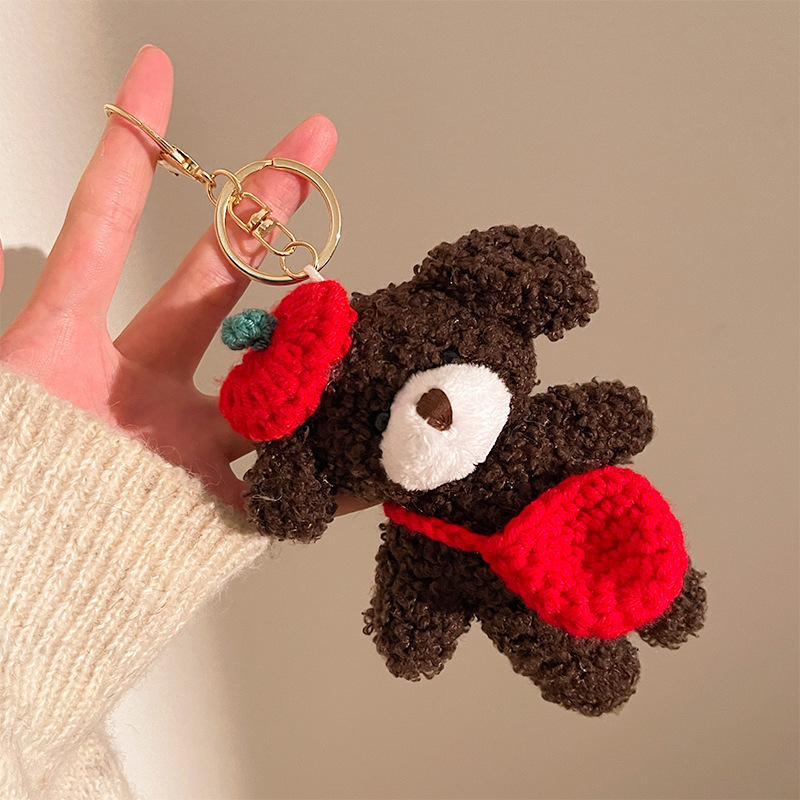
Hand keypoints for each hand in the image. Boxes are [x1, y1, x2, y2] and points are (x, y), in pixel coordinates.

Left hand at [0, 46, 339, 510]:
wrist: (18, 612)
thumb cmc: (0, 497)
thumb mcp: (3, 384)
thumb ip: (25, 313)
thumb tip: (2, 230)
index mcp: (66, 349)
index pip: (105, 229)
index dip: (130, 152)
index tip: (153, 70)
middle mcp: (136, 385)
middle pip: (215, 281)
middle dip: (266, 207)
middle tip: (313, 142)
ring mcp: (183, 441)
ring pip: (270, 377)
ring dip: (321, 340)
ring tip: (370, 300)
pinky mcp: (215, 503)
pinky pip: (283, 486)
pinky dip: (329, 475)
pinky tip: (376, 456)